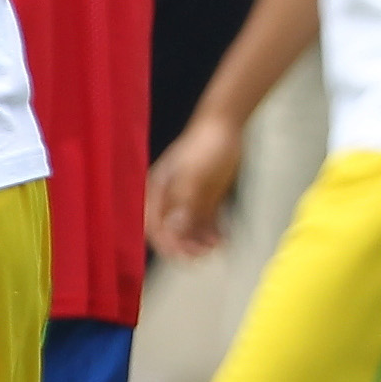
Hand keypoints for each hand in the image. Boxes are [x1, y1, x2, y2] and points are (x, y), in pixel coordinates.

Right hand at [142, 110, 243, 259]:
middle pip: (172, 231)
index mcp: (159, 191)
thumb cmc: (206, 147)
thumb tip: (175, 229)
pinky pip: (206, 221)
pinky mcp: (206, 196)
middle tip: (204, 254)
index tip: (185, 256)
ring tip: (218, 245)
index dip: (168, 244)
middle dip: (186, 246)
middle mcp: (170, 197)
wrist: (226, 125)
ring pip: (190, 228)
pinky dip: (212, 232)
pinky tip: (224, 238)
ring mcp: (188, 197)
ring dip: (201, 241)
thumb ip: (184, 202)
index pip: (155, 226)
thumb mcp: (194, 175)